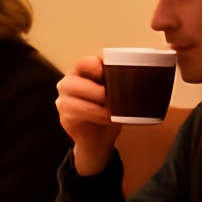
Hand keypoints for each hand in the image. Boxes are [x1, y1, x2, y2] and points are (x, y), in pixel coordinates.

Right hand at [56, 58, 119, 174]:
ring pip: (71, 99)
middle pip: (72, 81)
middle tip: (108, 96)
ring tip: (111, 110)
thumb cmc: (107, 110)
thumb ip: (117, 83)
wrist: (99, 138)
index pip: (83, 63)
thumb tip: (138, 76)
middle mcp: (68, 83)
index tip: (106, 73)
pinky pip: (76, 114)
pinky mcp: (65, 117)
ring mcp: (63, 101)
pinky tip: (107, 118)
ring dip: (94, 105)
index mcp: (82, 72)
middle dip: (92, 89)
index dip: (94, 66)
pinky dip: (94, 115)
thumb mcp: (115, 94)